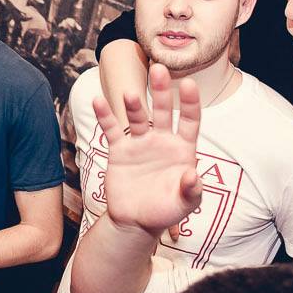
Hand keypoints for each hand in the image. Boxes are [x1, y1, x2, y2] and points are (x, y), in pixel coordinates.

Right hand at [92, 63, 202, 235]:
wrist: (135, 223)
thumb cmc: (165, 212)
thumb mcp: (185, 204)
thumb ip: (192, 190)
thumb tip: (194, 175)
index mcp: (182, 149)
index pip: (189, 120)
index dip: (190, 103)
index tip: (189, 84)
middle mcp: (162, 141)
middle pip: (164, 110)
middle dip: (162, 90)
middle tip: (159, 69)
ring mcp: (140, 144)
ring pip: (138, 117)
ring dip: (134, 104)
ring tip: (129, 94)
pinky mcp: (119, 151)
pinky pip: (112, 130)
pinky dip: (105, 115)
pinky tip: (98, 100)